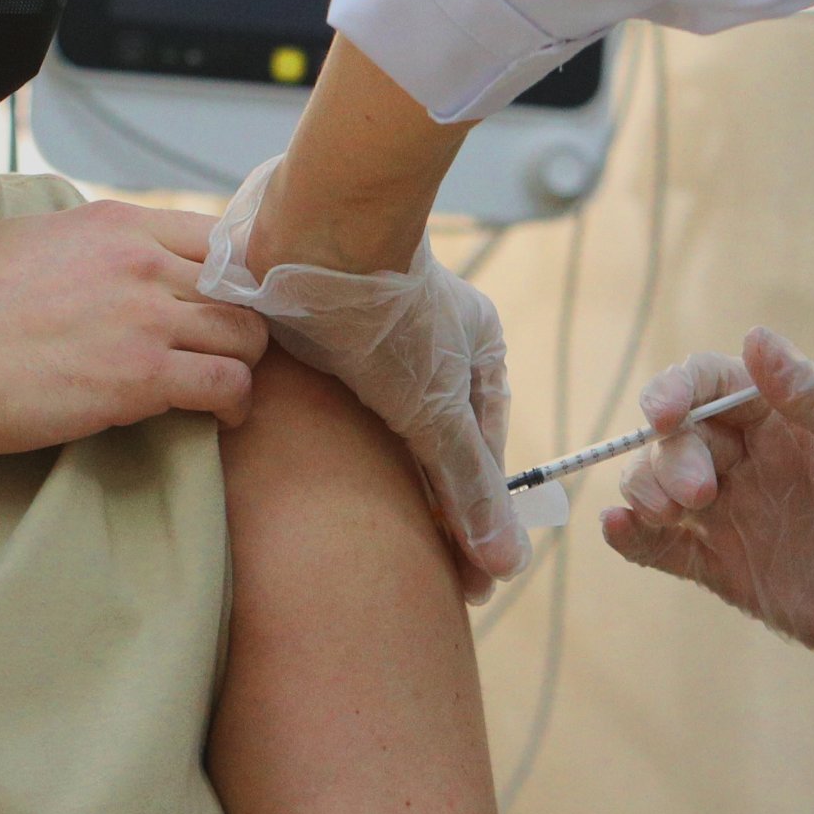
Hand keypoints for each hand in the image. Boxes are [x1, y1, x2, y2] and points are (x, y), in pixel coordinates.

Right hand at [0, 199, 269, 458]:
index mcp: (114, 224)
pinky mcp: (141, 376)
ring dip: (245, 363)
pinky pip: (228, 383)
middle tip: (229, 353)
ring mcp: (144, 317)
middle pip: (240, 285)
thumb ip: (86, 243)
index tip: (224, 305)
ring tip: (226, 387)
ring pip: (247, 333)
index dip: (233, 275)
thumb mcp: (28, 240)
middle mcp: (138, 260)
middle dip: (244, 321)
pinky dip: (235, 403)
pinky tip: (218, 415)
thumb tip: (111, 251)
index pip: (218, 234)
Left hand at [199, 158, 517, 591]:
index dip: (475, 517)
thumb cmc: (386, 313)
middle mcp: (429, 336)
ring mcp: (372, 329)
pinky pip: (333, 399)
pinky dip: (333, 442)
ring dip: (380, 475)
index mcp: (476, 345)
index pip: (481, 449)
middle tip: (426, 576)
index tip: (469, 583)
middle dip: (430, 504)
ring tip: (368, 541)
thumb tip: (505, 564)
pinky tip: (315, 478)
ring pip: (383, 421)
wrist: (308, 230)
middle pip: (433, 438)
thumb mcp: (435, 412)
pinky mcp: (317, 327)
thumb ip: (467, 487)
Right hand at [602, 327, 813, 733]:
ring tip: (666, 514)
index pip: (710, 384)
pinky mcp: (725, 569)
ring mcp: (734, 515)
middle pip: (677, 438)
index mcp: (784, 420)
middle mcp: (749, 461)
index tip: (663, 414)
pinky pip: (666, 548)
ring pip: (660, 487)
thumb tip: (757, 339)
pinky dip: (633, 538)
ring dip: (647, 490)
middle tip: (699, 494)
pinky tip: (619, 529)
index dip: (676, 390)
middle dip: (671, 457)